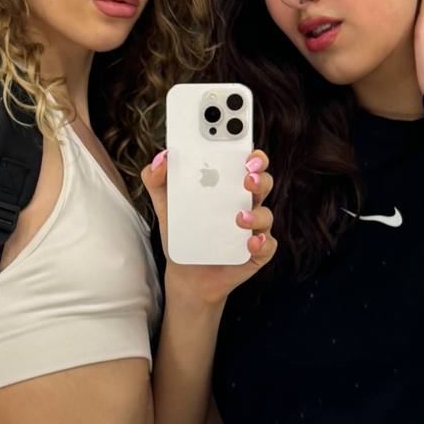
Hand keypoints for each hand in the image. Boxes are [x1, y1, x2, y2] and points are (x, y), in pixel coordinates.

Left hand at [141, 148, 277, 306]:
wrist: (186, 274)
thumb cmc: (182, 233)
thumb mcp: (165, 206)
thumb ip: (157, 180)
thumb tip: (161, 158)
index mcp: (228, 186)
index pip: (246, 163)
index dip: (252, 154)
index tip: (246, 150)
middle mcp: (246, 203)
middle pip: (262, 183)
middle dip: (259, 176)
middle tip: (247, 176)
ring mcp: (254, 228)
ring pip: (266, 213)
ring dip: (256, 213)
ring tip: (239, 217)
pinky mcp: (256, 252)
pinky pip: (266, 246)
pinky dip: (260, 243)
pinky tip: (249, 242)